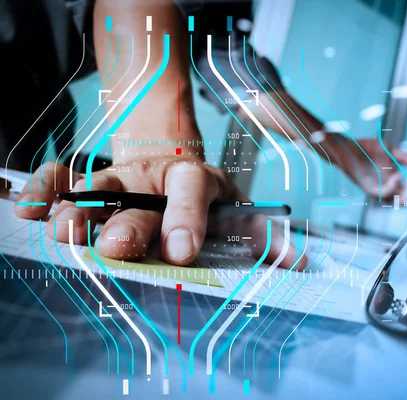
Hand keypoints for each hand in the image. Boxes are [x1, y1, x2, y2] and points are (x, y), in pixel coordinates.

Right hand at [14, 158, 304, 268]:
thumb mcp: (240, 212)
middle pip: (139, 196)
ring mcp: (120, 178)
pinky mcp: (90, 183)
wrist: (172, 164)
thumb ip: (266, 237)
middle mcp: (154, 177)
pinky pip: (63, 179)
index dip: (187, 218)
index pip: (192, 193)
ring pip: (96, 188)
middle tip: (117, 247)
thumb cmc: (207, 200)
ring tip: (64, 231)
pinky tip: (29, 207)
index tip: (182, 250)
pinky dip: (45, 189)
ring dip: (79, 209)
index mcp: (195, 180)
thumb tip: (300, 261)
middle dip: (128, 223)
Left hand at [322, 133, 406, 200]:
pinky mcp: (367, 188)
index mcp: (392, 179)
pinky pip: (382, 194)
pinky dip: (391, 188)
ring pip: (394, 200)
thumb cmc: (366, 148)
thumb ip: (403, 156)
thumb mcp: (388, 150)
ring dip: (403, 192)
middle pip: (405, 200)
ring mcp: (377, 189)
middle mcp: (386, 187)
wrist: (347, 147)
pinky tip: (396, 176)